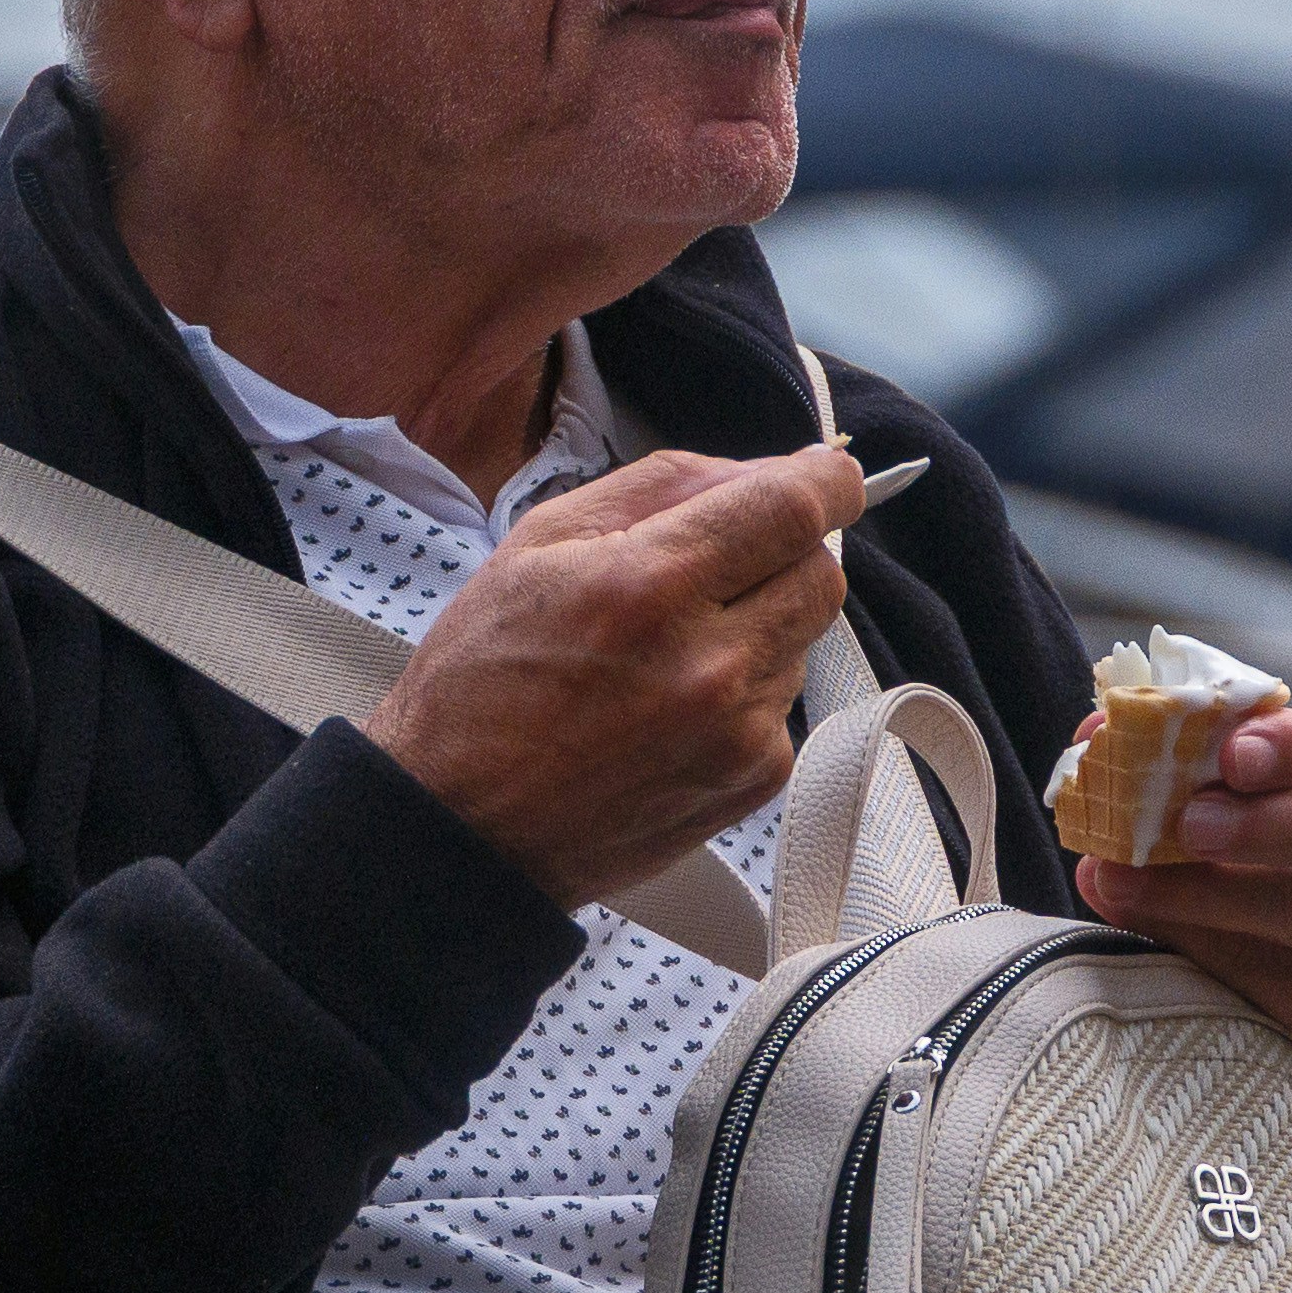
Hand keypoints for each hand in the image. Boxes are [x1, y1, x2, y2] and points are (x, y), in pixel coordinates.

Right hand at [375, 439, 875, 907]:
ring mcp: (738, 731)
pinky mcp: (753, 780)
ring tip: (672, 646)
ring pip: (803, 638)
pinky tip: (675, 703)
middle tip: (723, 561)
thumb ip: (664, 485)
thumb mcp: (543, 541)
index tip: (826, 474)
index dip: (824, 481)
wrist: (464, 825)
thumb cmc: (485, 680)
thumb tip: (766, 468)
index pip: (793, 510)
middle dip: (788, 551)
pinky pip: (784, 703)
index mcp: (648, 586)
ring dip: (761, 622)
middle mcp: (708, 664)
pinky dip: (748, 688)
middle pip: (820, 574)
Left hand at [1096, 701, 1291, 1086]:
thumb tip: (1093, 745)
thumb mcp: (1232, 826)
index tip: (1231, 750)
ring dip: (1243, 896)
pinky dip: (1241, 963)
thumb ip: (1176, 789)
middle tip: (1195, 823)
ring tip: (1154, 884)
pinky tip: (1187, 952)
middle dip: (1284, 820)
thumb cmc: (1270, 888)